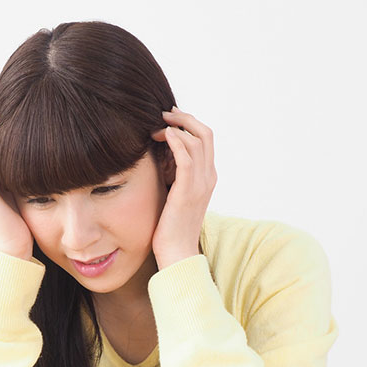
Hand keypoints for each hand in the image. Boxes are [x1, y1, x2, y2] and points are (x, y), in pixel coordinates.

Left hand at [149, 107, 216, 269]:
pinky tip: (164, 135)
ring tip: (158, 125)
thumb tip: (159, 159)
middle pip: (205, 134)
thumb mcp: (174, 195)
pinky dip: (177, 142)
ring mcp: (200, 184)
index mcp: (207, 177)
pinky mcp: (187, 192)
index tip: (169, 118)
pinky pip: (186, 159)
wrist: (176, 252)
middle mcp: (208, 177)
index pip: (205, 139)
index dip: (189, 124)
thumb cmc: (170, 227)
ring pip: (198, 141)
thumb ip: (173, 176)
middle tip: (164, 113)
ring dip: (177, 127)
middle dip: (185, 118)